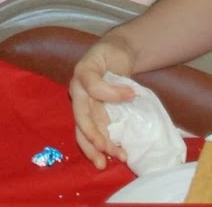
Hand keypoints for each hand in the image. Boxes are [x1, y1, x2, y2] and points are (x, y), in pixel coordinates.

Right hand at [69, 39, 138, 168]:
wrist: (114, 56)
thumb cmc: (111, 53)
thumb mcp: (114, 52)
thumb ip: (117, 70)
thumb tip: (128, 94)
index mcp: (81, 75)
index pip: (92, 86)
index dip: (110, 93)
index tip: (132, 93)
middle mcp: (79, 94)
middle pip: (81, 118)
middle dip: (93, 136)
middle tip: (106, 150)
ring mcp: (86, 108)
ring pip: (84, 132)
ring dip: (97, 148)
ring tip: (113, 160)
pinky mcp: (96, 117)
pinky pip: (96, 134)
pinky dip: (105, 147)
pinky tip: (117, 154)